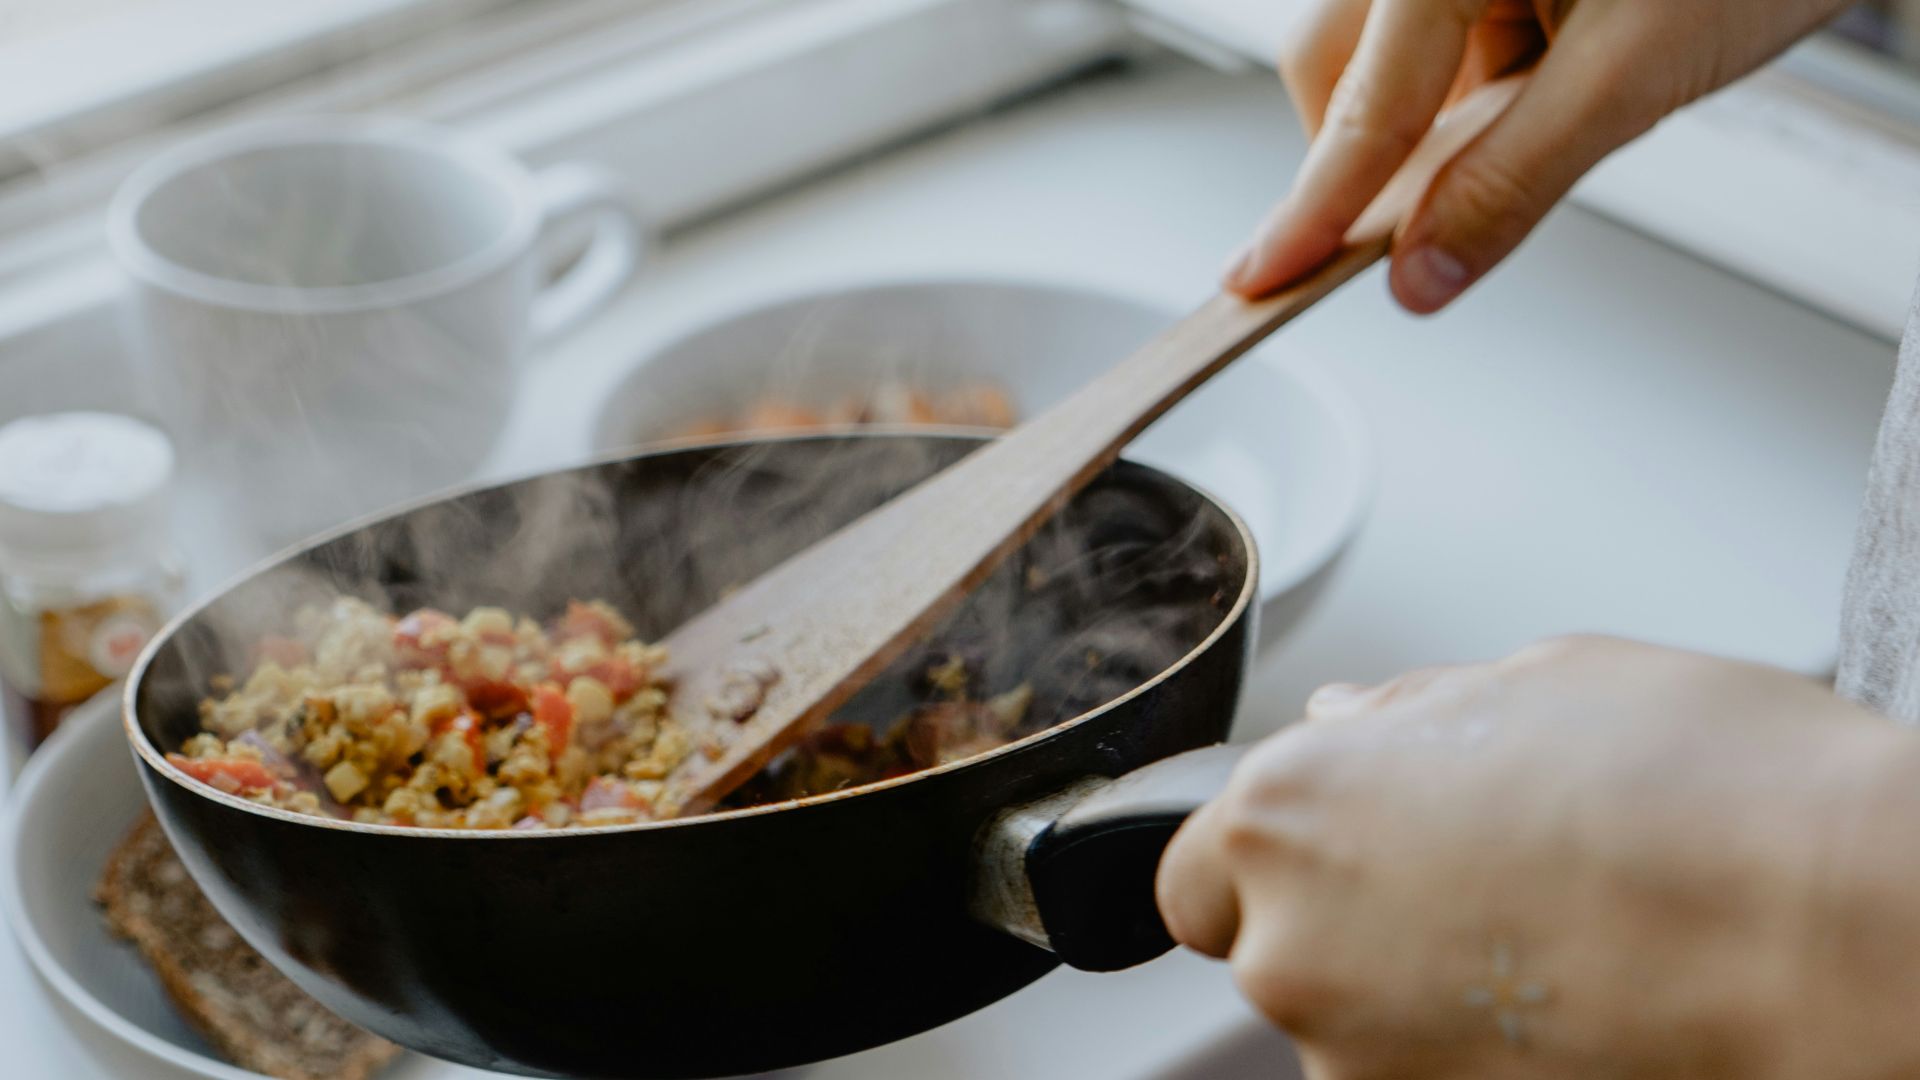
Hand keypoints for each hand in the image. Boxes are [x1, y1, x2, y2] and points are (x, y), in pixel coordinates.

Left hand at [1158, 636, 1919, 1077]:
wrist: (1835, 931)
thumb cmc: (1709, 789)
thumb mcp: (1541, 682)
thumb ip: (1407, 715)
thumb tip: (1350, 722)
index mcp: (1289, 812)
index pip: (1195, 873)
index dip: (1267, 863)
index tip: (1336, 856)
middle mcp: (1293, 946)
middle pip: (1275, 953)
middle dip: (1350, 923)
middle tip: (1479, 888)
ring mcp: (1360, 1061)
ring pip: (1355, 1029)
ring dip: (1419, 997)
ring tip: (1554, 943)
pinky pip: (1422, 1078)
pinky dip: (1475, 1057)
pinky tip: (1576, 1005)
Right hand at [1227, 0, 1851, 311]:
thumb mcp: (1636, 73)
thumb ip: (1514, 180)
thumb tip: (1422, 272)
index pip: (1363, 106)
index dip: (1312, 208)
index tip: (1259, 278)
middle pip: (1340, 64)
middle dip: (1376, 151)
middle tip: (1424, 220)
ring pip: (1393, 56)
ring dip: (1444, 114)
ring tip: (1561, 99)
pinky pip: (1447, 36)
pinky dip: (1487, 82)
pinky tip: (1562, 73)